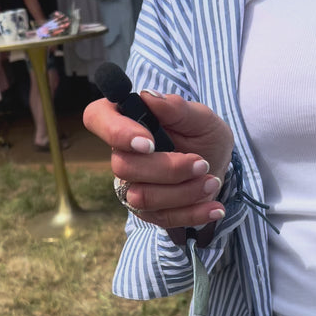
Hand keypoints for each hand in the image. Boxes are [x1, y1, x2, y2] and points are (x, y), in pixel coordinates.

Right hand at [83, 91, 233, 228]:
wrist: (217, 164)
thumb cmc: (202, 134)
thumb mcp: (200, 117)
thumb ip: (176, 108)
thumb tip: (150, 96)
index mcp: (126, 120)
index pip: (97, 118)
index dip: (116, 132)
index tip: (149, 142)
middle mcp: (122, 154)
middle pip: (124, 167)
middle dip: (168, 169)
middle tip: (201, 163)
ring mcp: (131, 186)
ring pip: (142, 198)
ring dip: (183, 192)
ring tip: (211, 181)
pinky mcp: (148, 211)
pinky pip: (164, 218)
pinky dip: (194, 214)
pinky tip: (215, 208)